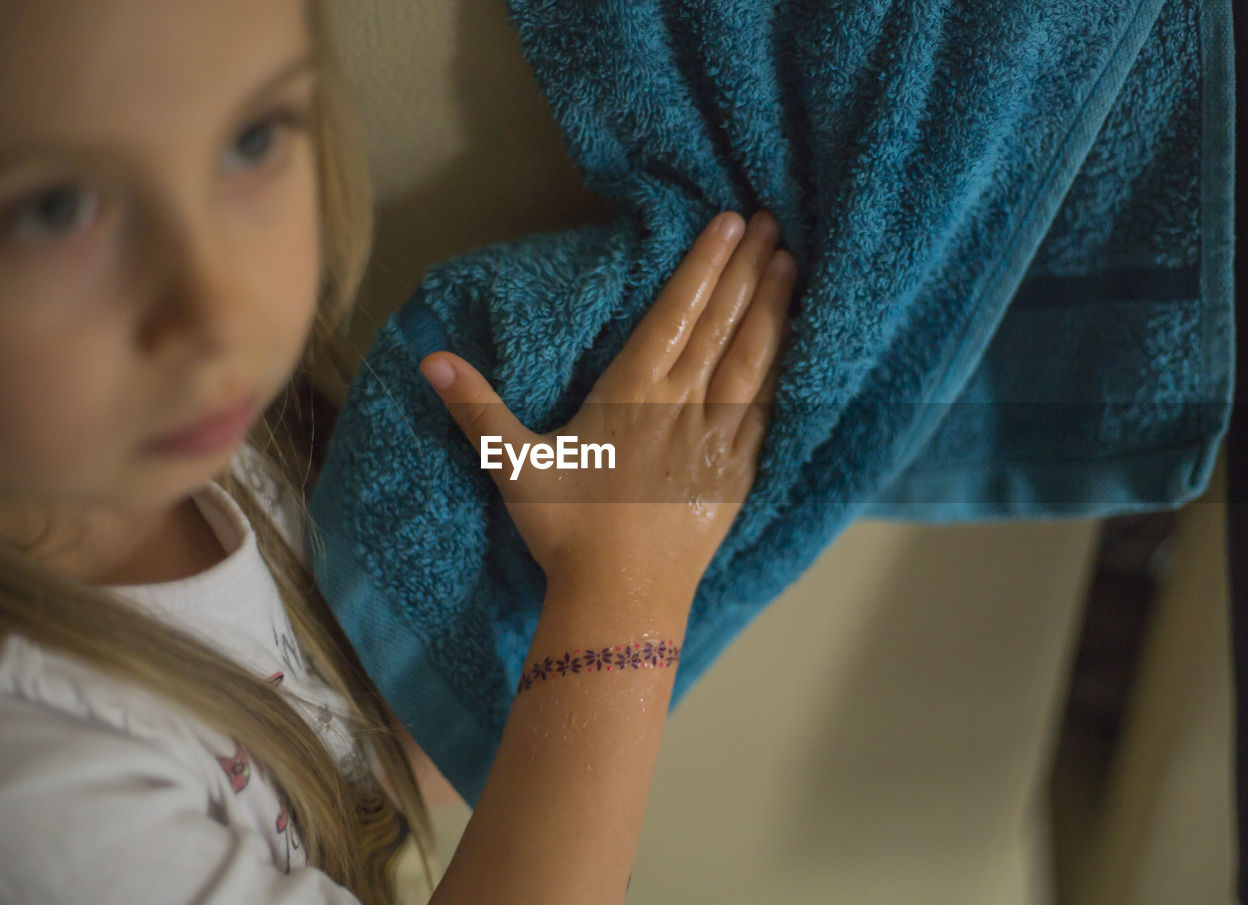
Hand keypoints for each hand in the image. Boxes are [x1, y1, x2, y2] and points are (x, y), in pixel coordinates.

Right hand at [420, 210, 794, 598]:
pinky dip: (785, 370)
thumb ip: (477, 409)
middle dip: (747, 270)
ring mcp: (717, 440)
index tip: (731, 222)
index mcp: (633, 395)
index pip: (675, 314)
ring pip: (753, 361)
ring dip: (773, 309)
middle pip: (722, 325)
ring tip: (792, 263)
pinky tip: (796, 344)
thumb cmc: (567, 532)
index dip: (704, 265)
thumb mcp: (514, 466)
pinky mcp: (737, 472)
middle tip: (775, 221)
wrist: (621, 600)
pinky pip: (769, 409)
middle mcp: (682, 407)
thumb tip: (430, 360)